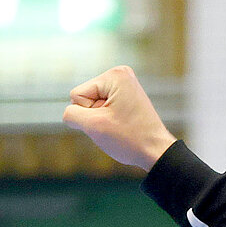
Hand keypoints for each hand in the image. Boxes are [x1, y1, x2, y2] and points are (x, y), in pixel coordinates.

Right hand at [61, 65, 177, 171]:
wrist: (155, 151)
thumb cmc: (129, 139)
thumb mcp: (93, 126)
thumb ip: (71, 114)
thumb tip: (69, 112)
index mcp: (114, 75)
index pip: (77, 95)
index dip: (87, 114)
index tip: (109, 121)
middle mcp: (120, 74)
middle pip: (85, 98)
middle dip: (94, 116)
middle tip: (115, 126)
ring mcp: (124, 85)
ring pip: (93, 105)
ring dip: (101, 120)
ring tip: (120, 126)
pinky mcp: (126, 96)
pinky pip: (103, 108)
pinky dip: (108, 120)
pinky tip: (122, 125)